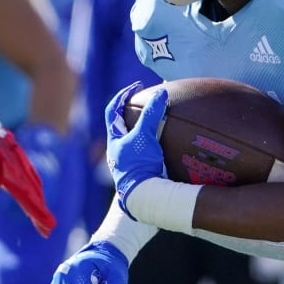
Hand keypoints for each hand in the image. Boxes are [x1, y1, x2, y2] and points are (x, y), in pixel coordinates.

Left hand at [106, 84, 167, 218]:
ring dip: (145, 131)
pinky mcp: (142, 174)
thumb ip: (152, 114)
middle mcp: (119, 151)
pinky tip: (170, 146)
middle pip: (122, 126)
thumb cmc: (139, 166)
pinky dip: (157, 146)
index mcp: (114, 140)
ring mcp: (130, 164)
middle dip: (133, 113)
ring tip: (161, 123)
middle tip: (147, 103)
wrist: (143, 197)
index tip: (136, 87)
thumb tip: (161, 92)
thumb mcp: (145, 136)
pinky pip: (147, 154)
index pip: (112, 110)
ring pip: (134, 141)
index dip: (123, 95)